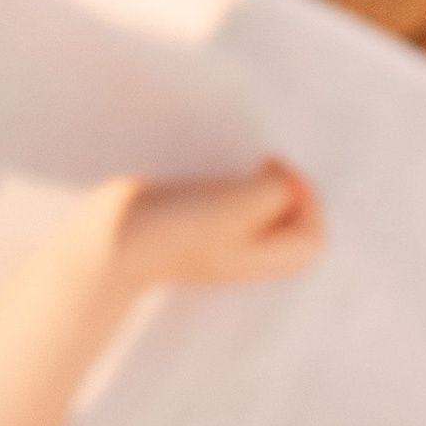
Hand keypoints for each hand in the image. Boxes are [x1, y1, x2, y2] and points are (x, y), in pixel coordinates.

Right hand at [97, 157, 325, 292]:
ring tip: (241, 165)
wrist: (112, 239)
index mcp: (261, 261)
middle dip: (288, 189)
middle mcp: (245, 255)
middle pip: (293, 226)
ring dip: (261, 184)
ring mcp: (220, 241)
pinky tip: (215, 171)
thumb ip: (273, 192)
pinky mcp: (197, 224)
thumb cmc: (176, 227)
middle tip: (262, 164)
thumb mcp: (235, 208)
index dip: (308, 199)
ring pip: (264, 213)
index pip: (313, 238)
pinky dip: (235, 186)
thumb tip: (285, 180)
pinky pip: (235, 205)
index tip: (273, 171)